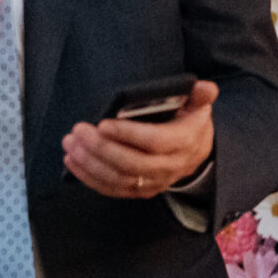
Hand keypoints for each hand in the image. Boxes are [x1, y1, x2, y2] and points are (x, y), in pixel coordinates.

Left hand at [61, 80, 218, 199]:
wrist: (196, 152)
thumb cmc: (189, 122)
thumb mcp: (198, 106)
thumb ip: (200, 95)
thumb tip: (207, 87)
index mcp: (183, 142)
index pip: (154, 142)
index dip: (128, 135)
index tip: (103, 123)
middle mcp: (170, 167)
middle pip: (131, 163)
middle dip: (101, 149)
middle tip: (78, 131)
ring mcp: (154, 182)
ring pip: (119, 178)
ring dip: (90, 163)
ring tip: (70, 145)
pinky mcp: (141, 190)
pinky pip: (113, 189)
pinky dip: (90, 178)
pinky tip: (73, 162)